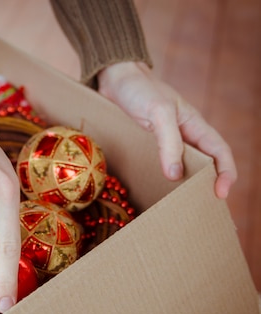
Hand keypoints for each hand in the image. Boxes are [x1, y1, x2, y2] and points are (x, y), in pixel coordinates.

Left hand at [97, 61, 236, 198]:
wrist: (113, 78)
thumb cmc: (139, 90)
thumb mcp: (158, 113)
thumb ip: (168, 142)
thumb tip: (175, 175)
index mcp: (195, 124)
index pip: (220, 152)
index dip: (226, 173)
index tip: (220, 194)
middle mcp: (183, 134)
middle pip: (203, 164)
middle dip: (207, 185)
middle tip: (202, 209)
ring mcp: (165, 140)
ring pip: (182, 167)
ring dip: (184, 186)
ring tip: (181, 207)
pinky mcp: (146, 144)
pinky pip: (159, 165)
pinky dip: (162, 180)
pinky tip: (155, 193)